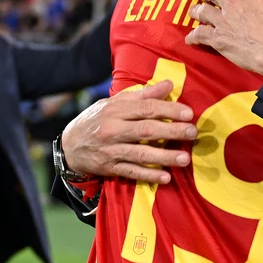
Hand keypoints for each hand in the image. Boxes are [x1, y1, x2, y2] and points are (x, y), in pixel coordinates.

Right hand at [60, 80, 196, 183]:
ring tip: (185, 159)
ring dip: (165, 157)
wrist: (70, 145)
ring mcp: (111, 150)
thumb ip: (143, 95)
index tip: (188, 113)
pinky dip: (148, 175)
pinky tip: (166, 177)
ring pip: (141, 154)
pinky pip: (132, 172)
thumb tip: (169, 84)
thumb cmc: (98, 119)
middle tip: (192, 132)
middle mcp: (113, 130)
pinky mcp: (110, 168)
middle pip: (147, 130)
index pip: (146, 108)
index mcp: (116, 110)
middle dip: (172, 131)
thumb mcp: (115, 103)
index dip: (168, 110)